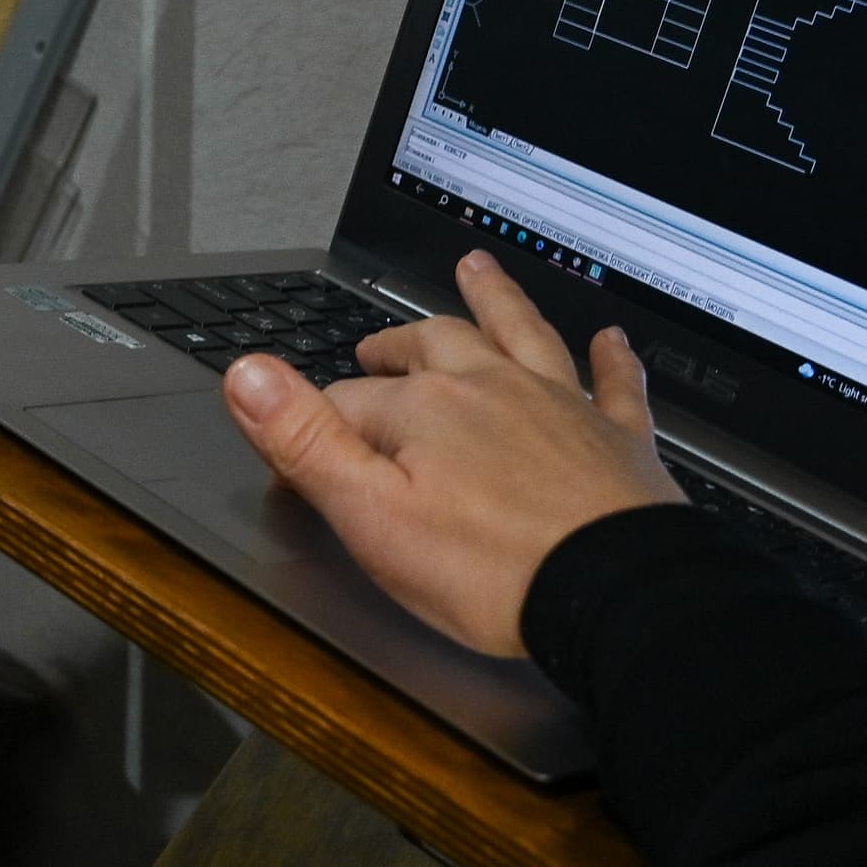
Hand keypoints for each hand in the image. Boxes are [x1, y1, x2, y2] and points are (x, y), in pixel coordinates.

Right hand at [221, 250, 679, 656]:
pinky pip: (614, 384)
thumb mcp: (372, 515)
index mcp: (428, 409)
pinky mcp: (617, 440)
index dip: (319, 423)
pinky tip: (611, 340)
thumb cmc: (493, 570)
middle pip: (437, 347)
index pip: (353, 400)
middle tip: (378, 348)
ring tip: (479, 271)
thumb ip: (307, 441)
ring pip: (522, 335)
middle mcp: (494, 388)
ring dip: (497, 301)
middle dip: (401, 345)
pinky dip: (609, 360)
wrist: (614, 595)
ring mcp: (561, 408)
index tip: (299, 453)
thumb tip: (249, 374)